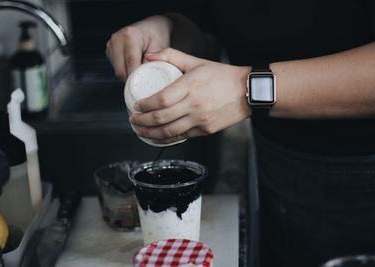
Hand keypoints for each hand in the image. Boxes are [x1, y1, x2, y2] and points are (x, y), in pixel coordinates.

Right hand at [106, 15, 171, 79]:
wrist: (150, 27)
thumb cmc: (156, 35)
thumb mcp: (160, 47)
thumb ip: (154, 61)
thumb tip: (146, 76)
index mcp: (130, 35)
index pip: (131, 63)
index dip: (138, 77)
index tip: (145, 86)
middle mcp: (117, 39)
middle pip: (121, 70)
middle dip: (133, 79)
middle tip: (145, 82)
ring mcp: (111, 45)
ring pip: (118, 72)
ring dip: (129, 76)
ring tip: (141, 72)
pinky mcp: (109, 50)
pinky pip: (116, 69)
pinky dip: (125, 71)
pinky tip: (134, 67)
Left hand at [130, 48, 251, 143]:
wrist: (247, 92)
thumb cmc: (222, 76)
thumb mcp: (197, 61)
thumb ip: (172, 56)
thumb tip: (149, 56)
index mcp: (191, 85)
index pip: (161, 100)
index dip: (145, 106)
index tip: (136, 105)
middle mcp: (195, 105)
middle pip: (161, 118)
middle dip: (142, 121)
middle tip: (133, 119)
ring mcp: (200, 119)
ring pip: (169, 132)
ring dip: (150, 133)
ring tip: (139, 130)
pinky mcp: (205, 130)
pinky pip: (181, 137)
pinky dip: (166, 139)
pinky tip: (156, 137)